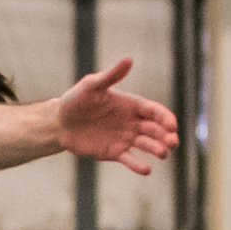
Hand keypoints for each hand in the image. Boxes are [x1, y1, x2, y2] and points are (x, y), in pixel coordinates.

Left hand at [56, 57, 179, 174]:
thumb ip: (111, 76)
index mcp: (132, 105)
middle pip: (156, 130)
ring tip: (162, 154)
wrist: (59, 122)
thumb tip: (128, 59)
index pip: (155, 112)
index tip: (171, 125)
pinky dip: (138, 165)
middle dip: (166, 136)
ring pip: (147, 145)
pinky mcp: (114, 152)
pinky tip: (147, 170)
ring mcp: (125, 138)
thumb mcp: (92, 86)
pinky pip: (130, 159)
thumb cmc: (76, 100)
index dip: (165, 118)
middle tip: (171, 142)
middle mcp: (133, 122)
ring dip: (157, 149)